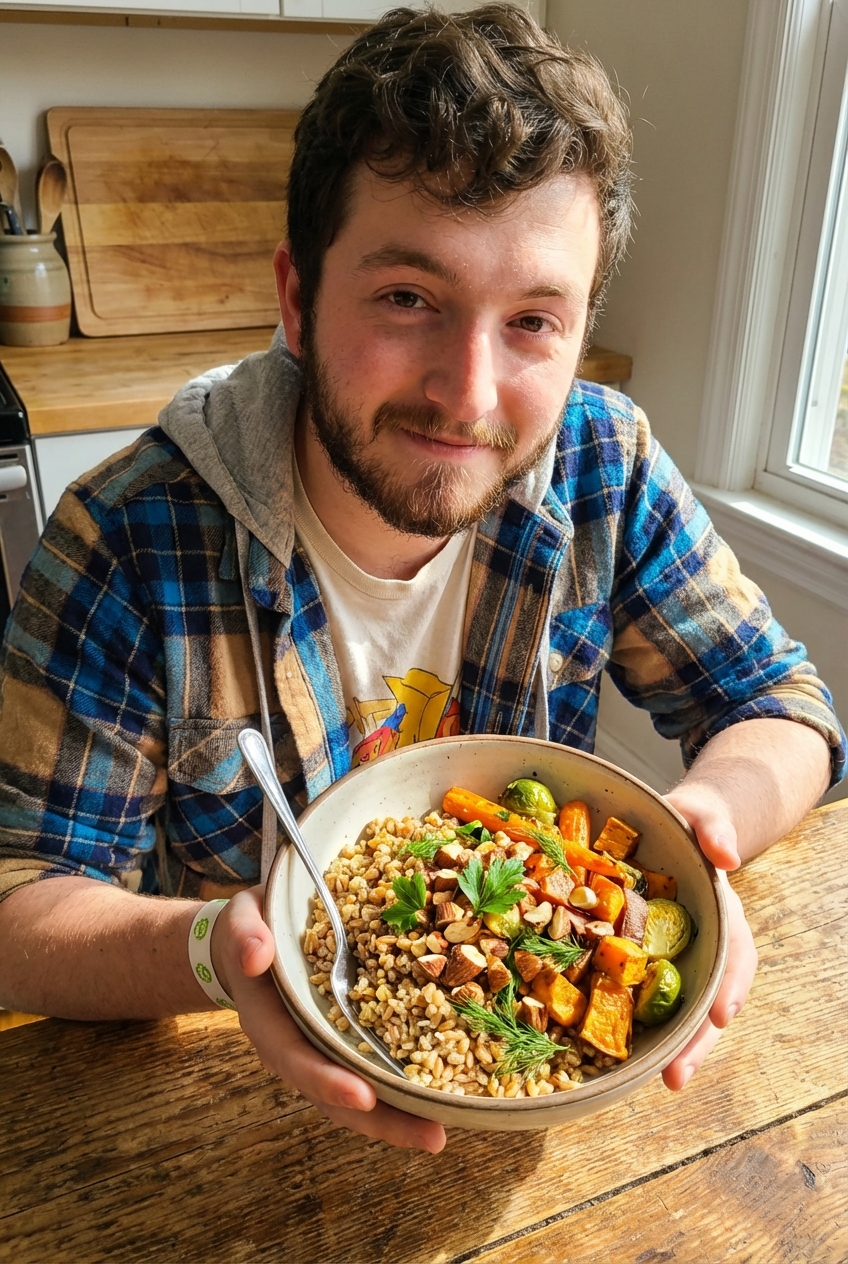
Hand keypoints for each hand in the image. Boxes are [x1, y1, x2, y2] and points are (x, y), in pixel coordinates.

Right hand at [211, 887, 445, 1152]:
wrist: (251, 939)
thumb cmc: (249, 929)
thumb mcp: (241, 921)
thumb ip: (245, 937)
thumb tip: (256, 956)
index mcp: (269, 1024)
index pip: (297, 1061)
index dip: (328, 1082)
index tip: (365, 1097)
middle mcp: (297, 1049)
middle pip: (335, 1098)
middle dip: (380, 1121)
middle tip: (431, 1137)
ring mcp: (322, 1051)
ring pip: (358, 1096)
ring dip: (397, 1118)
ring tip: (440, 1134)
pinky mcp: (344, 1042)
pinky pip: (371, 1071)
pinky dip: (400, 1091)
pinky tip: (440, 1096)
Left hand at [660, 784, 757, 1088]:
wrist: (669, 824)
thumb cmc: (688, 822)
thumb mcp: (703, 814)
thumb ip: (714, 826)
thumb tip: (725, 854)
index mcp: (720, 914)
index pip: (735, 956)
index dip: (730, 987)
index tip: (721, 1015)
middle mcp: (700, 944)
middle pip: (707, 999)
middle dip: (696, 1040)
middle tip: (678, 1077)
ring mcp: (671, 957)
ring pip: (677, 1009)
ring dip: (670, 1046)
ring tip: (659, 1081)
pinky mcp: (638, 960)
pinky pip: (636, 995)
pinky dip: (630, 1022)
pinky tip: (607, 1051)